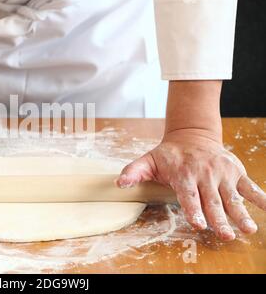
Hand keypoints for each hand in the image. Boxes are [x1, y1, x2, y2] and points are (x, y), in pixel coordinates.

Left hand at [116, 129, 265, 240]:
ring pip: (232, 197)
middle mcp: (204, 174)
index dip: (193, 210)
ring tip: (249, 228)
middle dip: (219, 219)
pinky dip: (260, 197)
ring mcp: (222, 173)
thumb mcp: (148, 161)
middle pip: (212, 201)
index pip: (188, 195)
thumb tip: (119, 183)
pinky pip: (250, 186)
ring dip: (241, 213)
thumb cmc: (168, 154)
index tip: (198, 224)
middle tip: (225, 234)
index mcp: (183, 174)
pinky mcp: (235, 172)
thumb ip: (134, 172)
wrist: (191, 136)